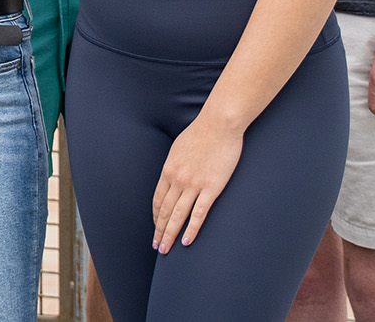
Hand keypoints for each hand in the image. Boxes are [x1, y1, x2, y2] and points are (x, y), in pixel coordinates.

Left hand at [152, 114, 243, 252]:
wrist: (219, 124)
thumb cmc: (201, 133)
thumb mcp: (179, 148)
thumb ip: (175, 165)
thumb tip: (173, 174)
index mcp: (168, 170)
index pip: (158, 200)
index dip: (156, 216)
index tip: (156, 228)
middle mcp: (177, 179)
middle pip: (165, 211)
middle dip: (160, 231)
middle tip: (157, 247)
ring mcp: (193, 185)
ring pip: (178, 216)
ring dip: (171, 235)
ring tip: (166, 250)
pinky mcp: (211, 188)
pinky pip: (199, 214)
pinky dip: (191, 230)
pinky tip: (186, 242)